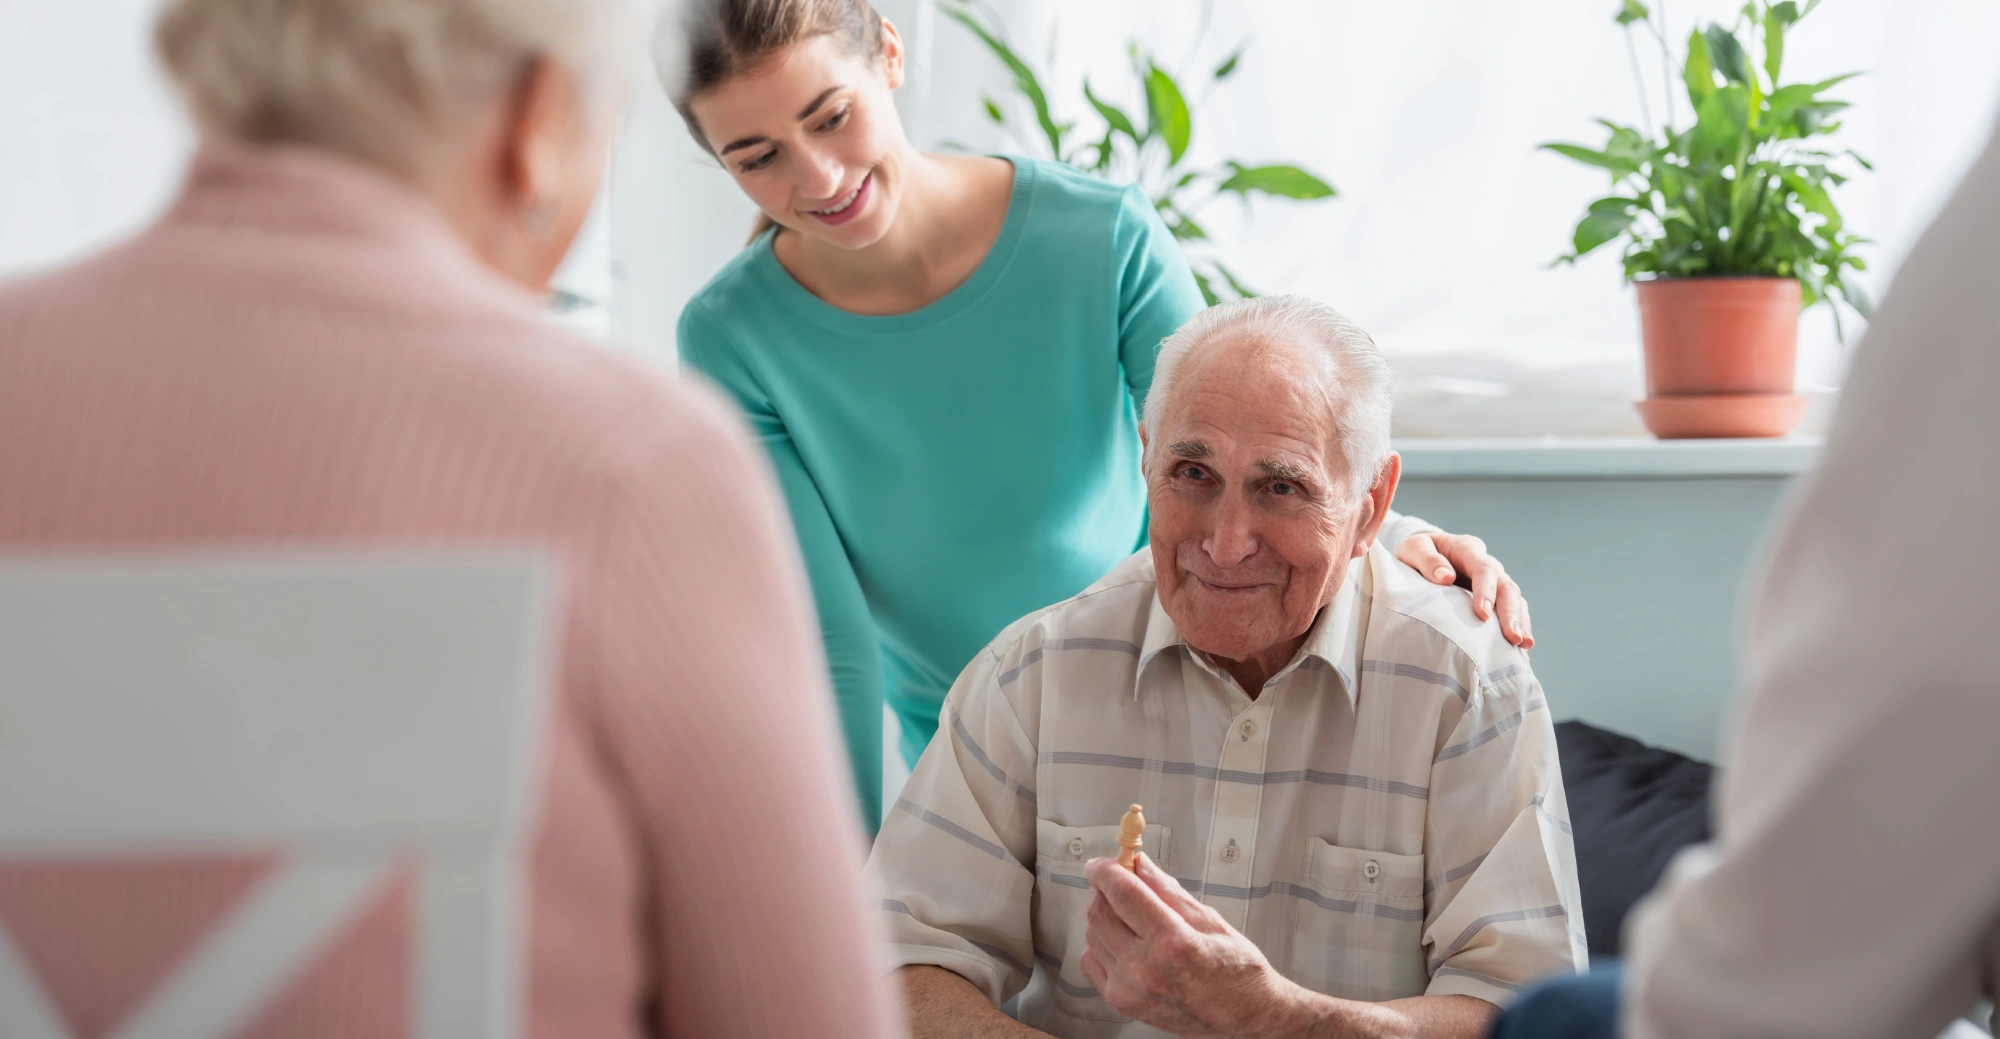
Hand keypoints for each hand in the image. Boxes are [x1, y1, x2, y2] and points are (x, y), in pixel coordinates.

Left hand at [1078, 853, 1303, 1038]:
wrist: (1244, 1016)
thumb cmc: (1237, 972)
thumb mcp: (1209, 920)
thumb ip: (1168, 891)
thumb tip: (1141, 866)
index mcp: (1172, 942)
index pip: (1122, 893)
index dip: (1105, 870)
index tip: (1102, 863)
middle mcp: (1146, 968)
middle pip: (1099, 912)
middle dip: (1104, 890)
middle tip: (1119, 882)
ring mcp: (1130, 989)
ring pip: (1092, 935)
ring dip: (1104, 916)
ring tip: (1129, 915)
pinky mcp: (1123, 1003)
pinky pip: (1092, 962)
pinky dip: (1101, 945)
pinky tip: (1122, 941)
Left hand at [1396, 531, 1532, 648]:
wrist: (1422, 552)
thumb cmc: (1417, 552)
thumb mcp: (1414, 548)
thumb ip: (1427, 560)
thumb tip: (1446, 577)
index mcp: (1467, 549)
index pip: (1484, 569)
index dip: (1486, 591)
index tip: (1482, 614)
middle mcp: (1486, 563)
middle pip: (1506, 586)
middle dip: (1510, 612)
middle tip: (1513, 637)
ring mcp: (1493, 580)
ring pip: (1514, 598)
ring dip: (1520, 621)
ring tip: (1523, 644)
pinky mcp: (1494, 595)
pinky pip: (1513, 608)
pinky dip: (1519, 625)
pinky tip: (1521, 646)